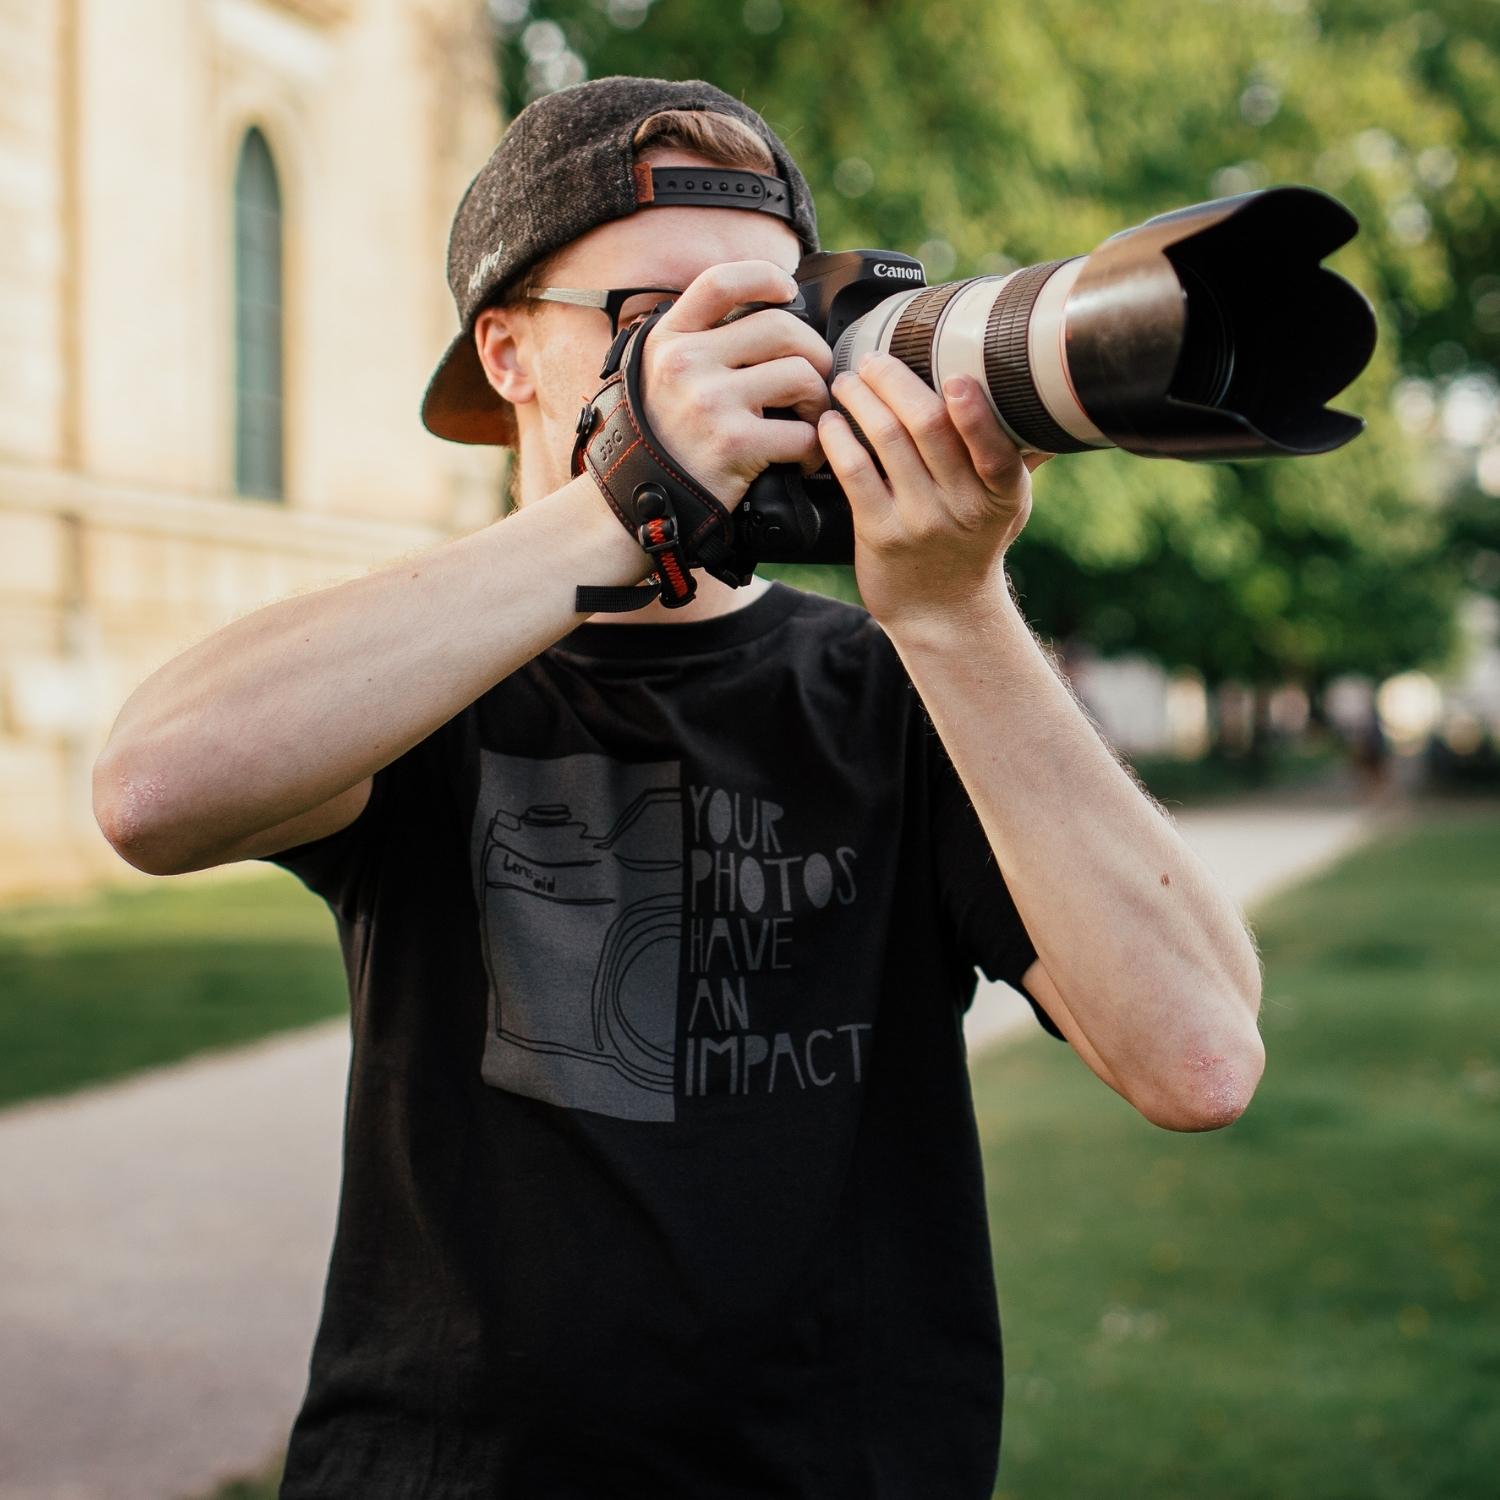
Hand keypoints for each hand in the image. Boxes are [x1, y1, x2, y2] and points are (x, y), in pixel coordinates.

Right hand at [638, 261, 833, 508]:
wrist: (640, 501)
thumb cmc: (660, 441)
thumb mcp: (656, 376)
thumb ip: (695, 343)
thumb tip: (759, 315)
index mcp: (670, 339)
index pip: (722, 282)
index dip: (764, 277)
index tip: (788, 290)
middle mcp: (686, 363)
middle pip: (781, 328)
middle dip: (814, 353)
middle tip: (815, 380)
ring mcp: (710, 401)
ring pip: (801, 375)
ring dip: (819, 400)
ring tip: (809, 420)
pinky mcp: (735, 443)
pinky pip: (803, 432)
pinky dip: (815, 448)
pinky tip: (804, 458)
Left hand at [816, 350, 1052, 635]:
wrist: (941, 611)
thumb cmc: (974, 544)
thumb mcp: (1009, 504)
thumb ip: (1019, 453)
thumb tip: (1048, 393)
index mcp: (1002, 493)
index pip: (995, 451)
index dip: (974, 414)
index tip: (955, 378)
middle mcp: (963, 507)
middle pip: (928, 427)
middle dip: (895, 381)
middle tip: (873, 359)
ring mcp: (919, 521)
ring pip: (887, 440)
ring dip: (862, 400)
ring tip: (848, 381)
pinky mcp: (879, 533)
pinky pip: (854, 473)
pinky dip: (839, 439)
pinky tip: (832, 421)